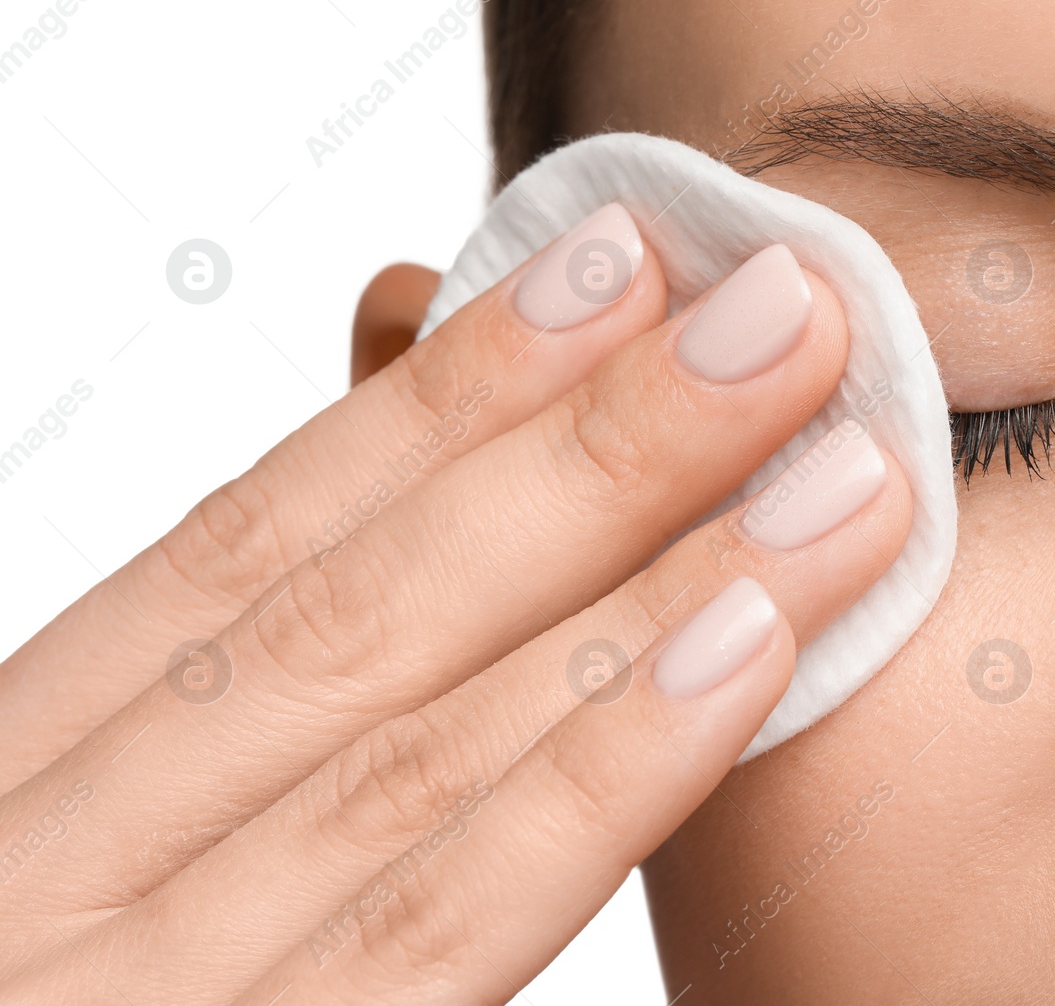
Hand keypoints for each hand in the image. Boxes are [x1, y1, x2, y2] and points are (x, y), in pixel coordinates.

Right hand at [0, 205, 911, 1002]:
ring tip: (830, 458)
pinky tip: (742, 649)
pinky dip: (596, 773)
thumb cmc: (48, 977)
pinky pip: (433, 926)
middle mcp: (52, 867)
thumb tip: (426, 532)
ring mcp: (129, 993)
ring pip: (421, 738)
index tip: (610, 266)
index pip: (253, 541)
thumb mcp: (76, 846)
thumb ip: (228, 719)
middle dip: (598, 442)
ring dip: (652, 574)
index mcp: (23, 780)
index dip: (444, 395)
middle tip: (784, 308)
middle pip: (364, 605)